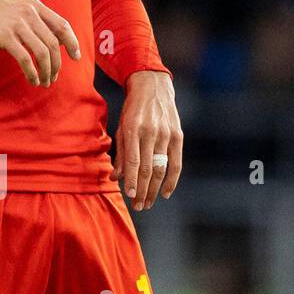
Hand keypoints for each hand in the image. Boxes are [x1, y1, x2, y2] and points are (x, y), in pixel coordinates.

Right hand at [0, 0, 80, 86]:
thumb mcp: (16, 9)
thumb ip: (34, 20)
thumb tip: (52, 41)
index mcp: (34, 6)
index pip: (62, 25)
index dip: (72, 42)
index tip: (76, 57)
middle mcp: (29, 14)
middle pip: (53, 43)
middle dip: (57, 64)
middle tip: (54, 77)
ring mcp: (17, 25)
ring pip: (42, 53)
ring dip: (47, 71)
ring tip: (45, 82)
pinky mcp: (5, 37)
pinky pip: (25, 59)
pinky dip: (32, 72)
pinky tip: (32, 80)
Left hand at [115, 70, 181, 210]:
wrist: (153, 87)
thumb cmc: (132, 109)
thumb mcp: (121, 126)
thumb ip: (120, 152)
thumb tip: (116, 177)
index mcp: (133, 128)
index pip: (133, 160)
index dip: (132, 179)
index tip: (130, 195)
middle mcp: (151, 132)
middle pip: (147, 168)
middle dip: (142, 190)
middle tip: (138, 205)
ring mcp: (166, 134)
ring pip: (161, 168)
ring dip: (154, 189)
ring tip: (148, 203)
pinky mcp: (178, 136)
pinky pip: (176, 163)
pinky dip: (171, 180)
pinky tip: (165, 193)